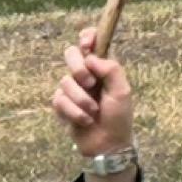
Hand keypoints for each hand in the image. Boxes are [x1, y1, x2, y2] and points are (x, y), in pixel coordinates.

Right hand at [52, 46, 136, 160]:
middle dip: (78, 69)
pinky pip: (59, 100)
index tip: (87, 45)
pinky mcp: (62, 105)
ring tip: (93, 112)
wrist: (108, 144)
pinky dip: (74, 112)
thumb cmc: (119, 117)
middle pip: (70, 54)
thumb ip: (111, 70)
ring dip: (81, 99)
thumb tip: (91, 57)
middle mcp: (85, 74)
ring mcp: (72, 89)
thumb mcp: (122, 92)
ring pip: (64, 81)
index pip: (90, 42)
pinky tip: (85, 121)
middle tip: (91, 84)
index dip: (86, 37)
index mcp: (102, 67)